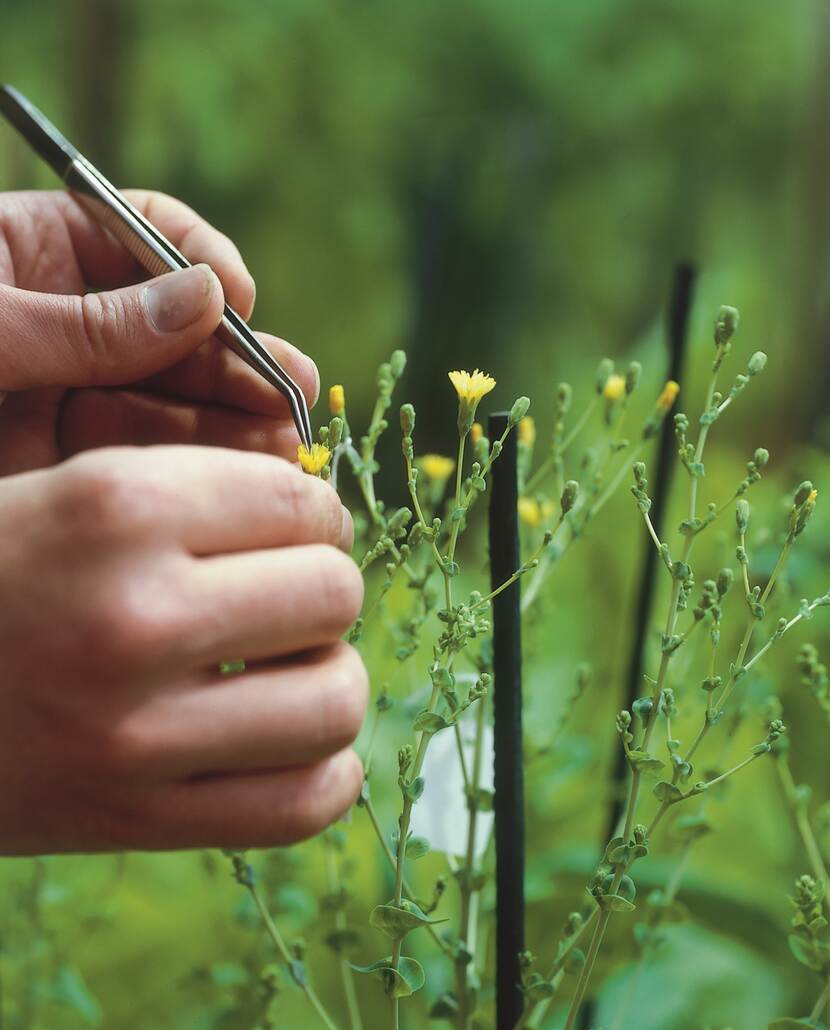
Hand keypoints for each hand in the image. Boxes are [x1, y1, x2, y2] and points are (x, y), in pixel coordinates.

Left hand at [0, 189, 316, 473]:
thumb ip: (86, 323)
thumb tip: (206, 297)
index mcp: (29, 250)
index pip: (140, 228)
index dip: (199, 257)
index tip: (237, 298)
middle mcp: (60, 316)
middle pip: (171, 327)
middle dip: (238, 360)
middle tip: (292, 391)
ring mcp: (60, 389)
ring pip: (166, 398)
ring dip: (231, 418)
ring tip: (285, 440)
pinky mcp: (59, 456)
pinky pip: (139, 455)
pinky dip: (192, 463)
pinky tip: (242, 470)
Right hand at [0, 445, 365, 853]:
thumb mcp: (63, 488)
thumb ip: (192, 488)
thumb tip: (323, 517)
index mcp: (114, 507)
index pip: (299, 500)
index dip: (313, 512)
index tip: (293, 530)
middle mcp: (133, 617)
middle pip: (333, 592)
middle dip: (323, 585)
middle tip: (284, 596)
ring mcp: (136, 734)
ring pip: (336, 700)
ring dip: (330, 677)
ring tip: (288, 667)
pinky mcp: (134, 820)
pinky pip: (302, 804)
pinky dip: (322, 771)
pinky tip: (289, 742)